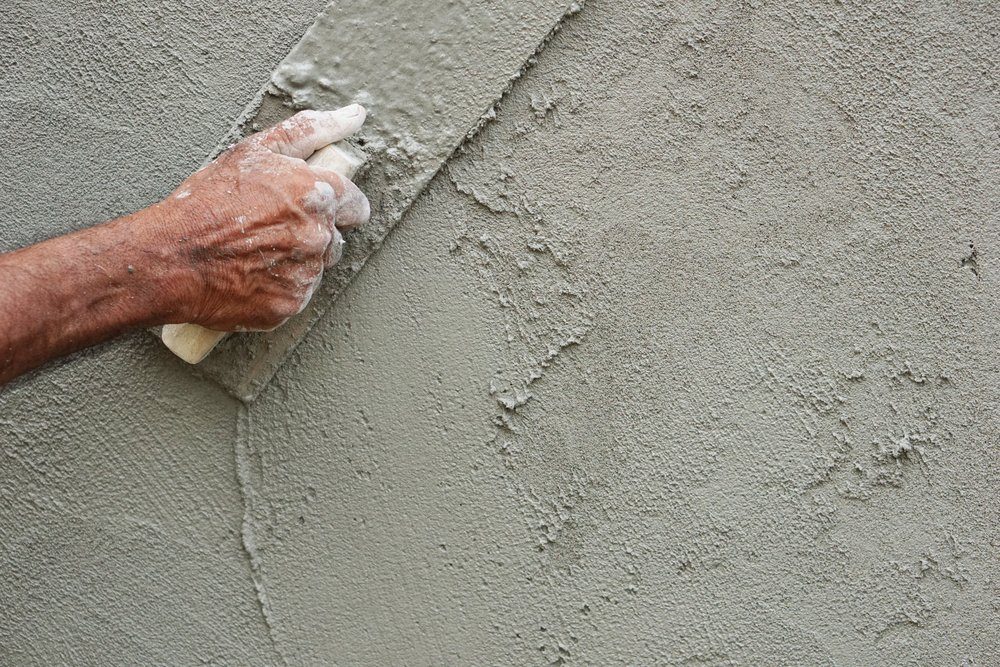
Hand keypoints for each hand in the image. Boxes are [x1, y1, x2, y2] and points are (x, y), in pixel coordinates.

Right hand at [154, 104, 369, 330]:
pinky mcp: (291, 303)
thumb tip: (354, 115)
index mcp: (317, 194)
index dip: (335, 206)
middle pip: (335, 239)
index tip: (310, 209)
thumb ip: (310, 131)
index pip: (356, 205)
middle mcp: (319, 235)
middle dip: (311, 234)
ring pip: (316, 268)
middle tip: (268, 230)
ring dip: (295, 262)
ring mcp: (306, 273)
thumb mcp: (253, 152)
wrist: (170, 257)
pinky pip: (296, 295)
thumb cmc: (206, 202)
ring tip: (254, 253)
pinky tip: (250, 275)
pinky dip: (278, 288)